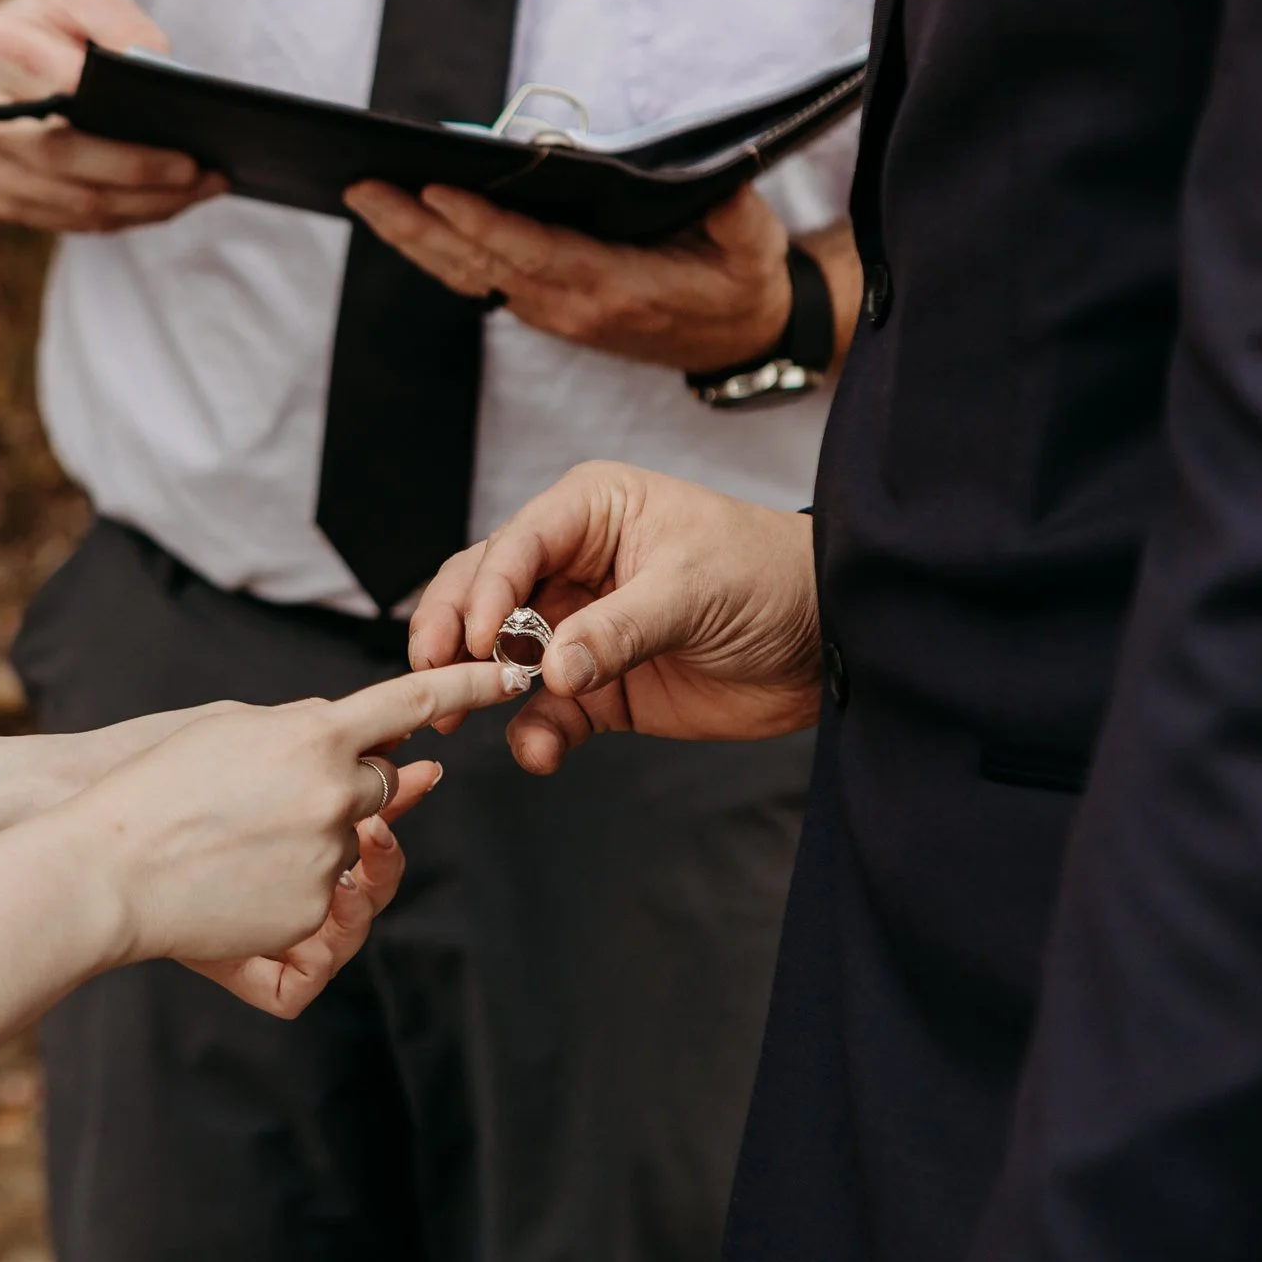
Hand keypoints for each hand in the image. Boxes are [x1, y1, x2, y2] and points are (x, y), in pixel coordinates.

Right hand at [0, 0, 227, 231]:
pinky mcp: (3, 201)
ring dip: (145, 204)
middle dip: (141, 171)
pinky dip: (128, 216)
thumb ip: (120, 20)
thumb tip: (159, 63)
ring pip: (74, 202)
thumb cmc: (50, 30)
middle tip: (200, 172)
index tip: (182, 133)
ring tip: (200, 189)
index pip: (62, 88)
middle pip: (65, 157)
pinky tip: (169, 201)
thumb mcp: (83, 0)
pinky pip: (74, 222)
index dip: (119, 117)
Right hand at [64, 662, 512, 1016]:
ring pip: (348, 839)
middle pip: (379, 782)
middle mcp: (334, 794)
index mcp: (315, 735)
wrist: (107, 871)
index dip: (469, 686)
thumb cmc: (154, 786)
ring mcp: (326, 857)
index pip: (413, 702)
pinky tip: (235, 877)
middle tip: (275, 793)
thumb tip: (345, 733)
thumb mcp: (231, 727)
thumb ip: (302, 726)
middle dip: (346, 784)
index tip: (511, 674)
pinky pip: (322, 889)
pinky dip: (289, 882)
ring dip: (310, 836)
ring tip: (236, 837)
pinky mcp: (309, 912)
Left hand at [342, 180, 791, 372]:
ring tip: (365, 193)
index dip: (481, 222)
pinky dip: (437, 247)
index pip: (532, 251)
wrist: (739, 337)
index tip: (434, 189)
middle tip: (363, 184)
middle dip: (417, 224)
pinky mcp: (544, 306)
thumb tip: (709, 174)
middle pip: (479, 264)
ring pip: (468, 273)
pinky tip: (402, 216)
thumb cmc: (740, 279)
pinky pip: (479, 276)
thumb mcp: (751, 240)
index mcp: (614, 289)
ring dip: (412, 236)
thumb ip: (730, 207)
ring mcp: (552, 311)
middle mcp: (570, 306)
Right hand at [408, 462, 820, 775]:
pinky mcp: (598, 686)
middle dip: (454, 634)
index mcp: (590, 510)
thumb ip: (618, 629)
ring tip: (467, 714)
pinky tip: (538, 750)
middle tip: (433, 673)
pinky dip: (535, 734)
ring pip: (503, 657)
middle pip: (485, 594)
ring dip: (483, 687)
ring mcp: (580, 628)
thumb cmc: (770, 578)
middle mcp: (573, 564)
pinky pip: (547, 712)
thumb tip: (554, 668)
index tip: (468, 637)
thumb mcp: (692, 591)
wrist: (828, 642)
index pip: (515, 543)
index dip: (483, 589)